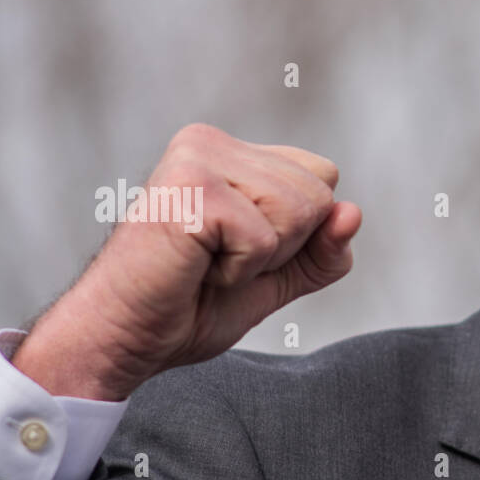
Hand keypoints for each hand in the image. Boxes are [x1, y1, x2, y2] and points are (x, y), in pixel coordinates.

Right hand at [12, 123, 361, 400]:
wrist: (125, 338)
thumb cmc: (189, 306)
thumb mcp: (277, 278)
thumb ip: (322, 250)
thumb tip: (354, 213)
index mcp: (230, 152)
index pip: (322, 177)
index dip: (299, 233)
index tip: (238, 250)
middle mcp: (211, 142)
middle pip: (318, 194)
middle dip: (283, 248)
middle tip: (217, 263)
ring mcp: (198, 159)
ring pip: (298, 212)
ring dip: (260, 260)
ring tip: (204, 263)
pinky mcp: (191, 190)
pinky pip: (265, 239)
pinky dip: (238, 271)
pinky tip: (193, 268)